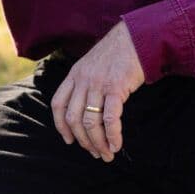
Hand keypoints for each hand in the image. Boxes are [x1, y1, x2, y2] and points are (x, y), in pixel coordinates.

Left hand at [50, 21, 145, 161]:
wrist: (136, 38)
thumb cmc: (117, 55)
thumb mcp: (91, 66)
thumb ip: (84, 84)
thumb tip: (85, 110)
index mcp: (74, 75)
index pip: (58, 105)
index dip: (61, 126)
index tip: (68, 140)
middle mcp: (82, 80)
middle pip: (74, 118)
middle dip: (83, 140)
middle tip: (94, 153)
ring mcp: (97, 84)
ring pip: (90, 121)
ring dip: (98, 142)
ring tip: (106, 154)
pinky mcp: (115, 87)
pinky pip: (110, 118)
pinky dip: (112, 135)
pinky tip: (116, 145)